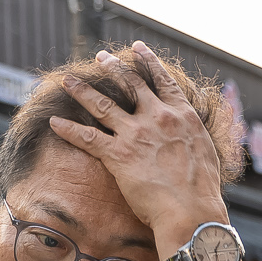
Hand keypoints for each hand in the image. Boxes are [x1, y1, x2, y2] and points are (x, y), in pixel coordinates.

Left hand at [48, 42, 230, 258]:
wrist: (191, 210)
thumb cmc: (203, 191)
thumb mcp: (207, 153)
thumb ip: (195, 137)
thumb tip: (193, 137)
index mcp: (182, 115)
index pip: (163, 81)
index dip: (149, 62)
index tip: (138, 49)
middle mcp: (158, 117)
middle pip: (131, 84)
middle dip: (113, 67)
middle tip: (101, 57)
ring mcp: (136, 134)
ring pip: (103, 105)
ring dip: (82, 90)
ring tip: (68, 80)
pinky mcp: (118, 155)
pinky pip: (87, 138)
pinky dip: (69, 129)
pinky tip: (54, 122)